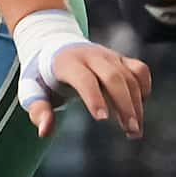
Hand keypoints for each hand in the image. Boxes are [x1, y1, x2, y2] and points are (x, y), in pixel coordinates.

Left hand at [12, 10, 149, 137]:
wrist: (53, 44)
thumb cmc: (42, 74)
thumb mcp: (31, 90)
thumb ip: (38, 109)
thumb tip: (44, 131)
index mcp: (66, 62)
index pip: (84, 79)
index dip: (94, 98)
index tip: (103, 119)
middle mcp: (91, 56)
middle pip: (114, 77)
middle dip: (124, 105)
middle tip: (131, 130)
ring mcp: (108, 56)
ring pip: (130, 76)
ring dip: (136, 104)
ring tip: (134, 130)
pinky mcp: (121, 58)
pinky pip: (140, 70)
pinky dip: (144, 88)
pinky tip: (139, 107)